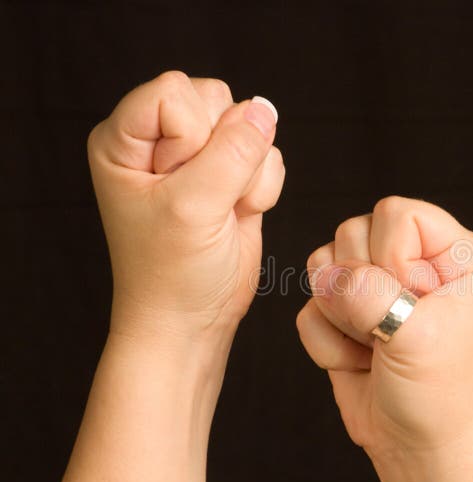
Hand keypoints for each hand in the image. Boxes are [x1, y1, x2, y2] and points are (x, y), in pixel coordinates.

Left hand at [89, 71, 283, 346]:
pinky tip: (239, 215)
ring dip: (248, 172)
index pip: (175, 91)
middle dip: (224, 151)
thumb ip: (232, 153)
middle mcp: (158, 140)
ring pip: (248, 123)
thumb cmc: (172, 272)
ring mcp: (199, 156)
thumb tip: (264, 110)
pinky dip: (263, 187)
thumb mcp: (194, 209)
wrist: (192, 320)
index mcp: (124, 138)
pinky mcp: (232, 174)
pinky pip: (269, 152)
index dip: (191, 135)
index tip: (179, 186)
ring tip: (221, 211)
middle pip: (216, 98)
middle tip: (202, 199)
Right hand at [297, 197, 472, 481]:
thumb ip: (371, 296)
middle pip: (352, 230)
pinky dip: (327, 341)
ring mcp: (376, 281)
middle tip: (392, 331)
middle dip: (361, 292)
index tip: (412, 305)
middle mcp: (414, 258)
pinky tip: (360, 362)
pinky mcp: (344, 309)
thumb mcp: (417, 338)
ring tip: (377, 346)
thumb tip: (328, 274)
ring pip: (323, 263)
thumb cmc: (439, 394)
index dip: (390, 258)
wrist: (417, 446)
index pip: (396, 212)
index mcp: (452, 252)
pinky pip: (308, 304)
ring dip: (342, 318)